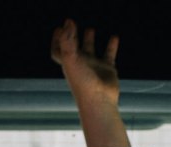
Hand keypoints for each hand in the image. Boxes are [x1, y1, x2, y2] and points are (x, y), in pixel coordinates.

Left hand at [50, 19, 129, 146]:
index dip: (56, 40)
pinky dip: (112, 46)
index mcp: (68, 64)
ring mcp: (93, 67)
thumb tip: (68, 22)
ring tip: (90, 29)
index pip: (58, 51)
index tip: (59, 28)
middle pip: (73, 49)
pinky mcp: (107, 70)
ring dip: (89, 40)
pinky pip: (109, 55)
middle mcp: (80, 65)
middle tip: (72, 24)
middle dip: (72, 37)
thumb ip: (68, 40)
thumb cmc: (82, 82)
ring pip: (90, 51)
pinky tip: (114, 37)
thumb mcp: (71, 59)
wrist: (99, 101)